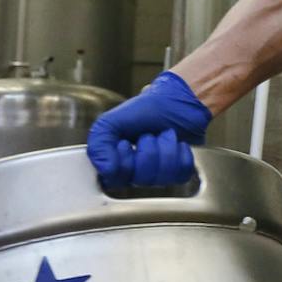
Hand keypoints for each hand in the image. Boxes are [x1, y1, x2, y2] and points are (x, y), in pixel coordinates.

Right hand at [86, 71, 212, 188]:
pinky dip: (181, 154)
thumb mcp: (113, 120)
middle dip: (147, 151)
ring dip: (165, 150)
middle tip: (147, 135)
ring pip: (162, 178)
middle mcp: (136, 172)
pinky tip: (177, 143)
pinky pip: (181, 174)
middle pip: (141, 179)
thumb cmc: (146, 110)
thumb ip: (99, 143)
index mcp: (116, 162)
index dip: (123, 162)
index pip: (115, 180)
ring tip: (164, 135)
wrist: (179, 101)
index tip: (124, 142)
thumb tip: (106, 169)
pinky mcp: (179, 172)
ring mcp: (159, 174)